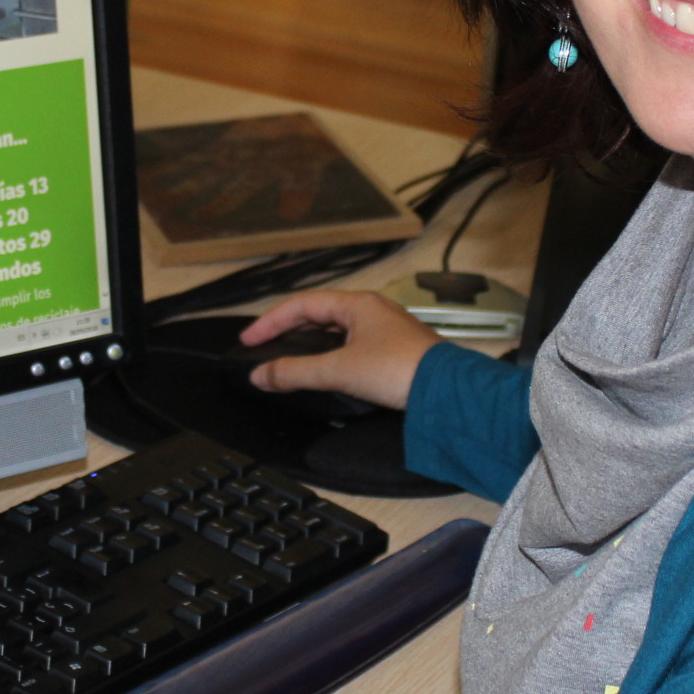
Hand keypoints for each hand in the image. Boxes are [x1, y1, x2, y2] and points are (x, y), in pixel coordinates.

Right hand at [239, 290, 437, 409]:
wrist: (446, 391)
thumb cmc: (396, 369)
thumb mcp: (338, 370)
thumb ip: (295, 372)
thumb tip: (259, 375)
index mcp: (357, 303)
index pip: (302, 304)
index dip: (271, 321)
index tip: (248, 340)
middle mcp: (372, 310)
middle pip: (320, 313)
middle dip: (289, 328)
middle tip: (263, 346)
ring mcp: (387, 329)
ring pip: (338, 329)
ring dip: (310, 340)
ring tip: (289, 355)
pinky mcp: (396, 350)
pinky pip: (353, 344)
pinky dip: (331, 353)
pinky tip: (326, 368)